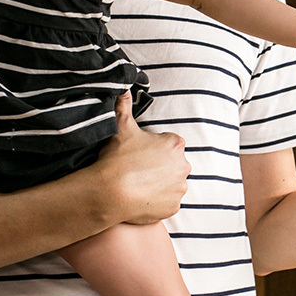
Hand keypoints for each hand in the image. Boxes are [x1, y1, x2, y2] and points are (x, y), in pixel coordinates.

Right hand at [92, 93, 190, 224]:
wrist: (111, 192)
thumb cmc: (117, 157)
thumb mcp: (121, 126)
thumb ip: (124, 105)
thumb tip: (122, 87)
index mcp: (175, 145)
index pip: (169, 144)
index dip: (153, 149)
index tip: (139, 154)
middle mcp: (184, 166)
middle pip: (173, 164)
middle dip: (159, 166)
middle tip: (138, 170)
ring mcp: (180, 188)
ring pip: (171, 184)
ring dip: (160, 184)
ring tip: (138, 185)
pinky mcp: (173, 207)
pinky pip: (167, 203)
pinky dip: (157, 202)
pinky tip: (142, 199)